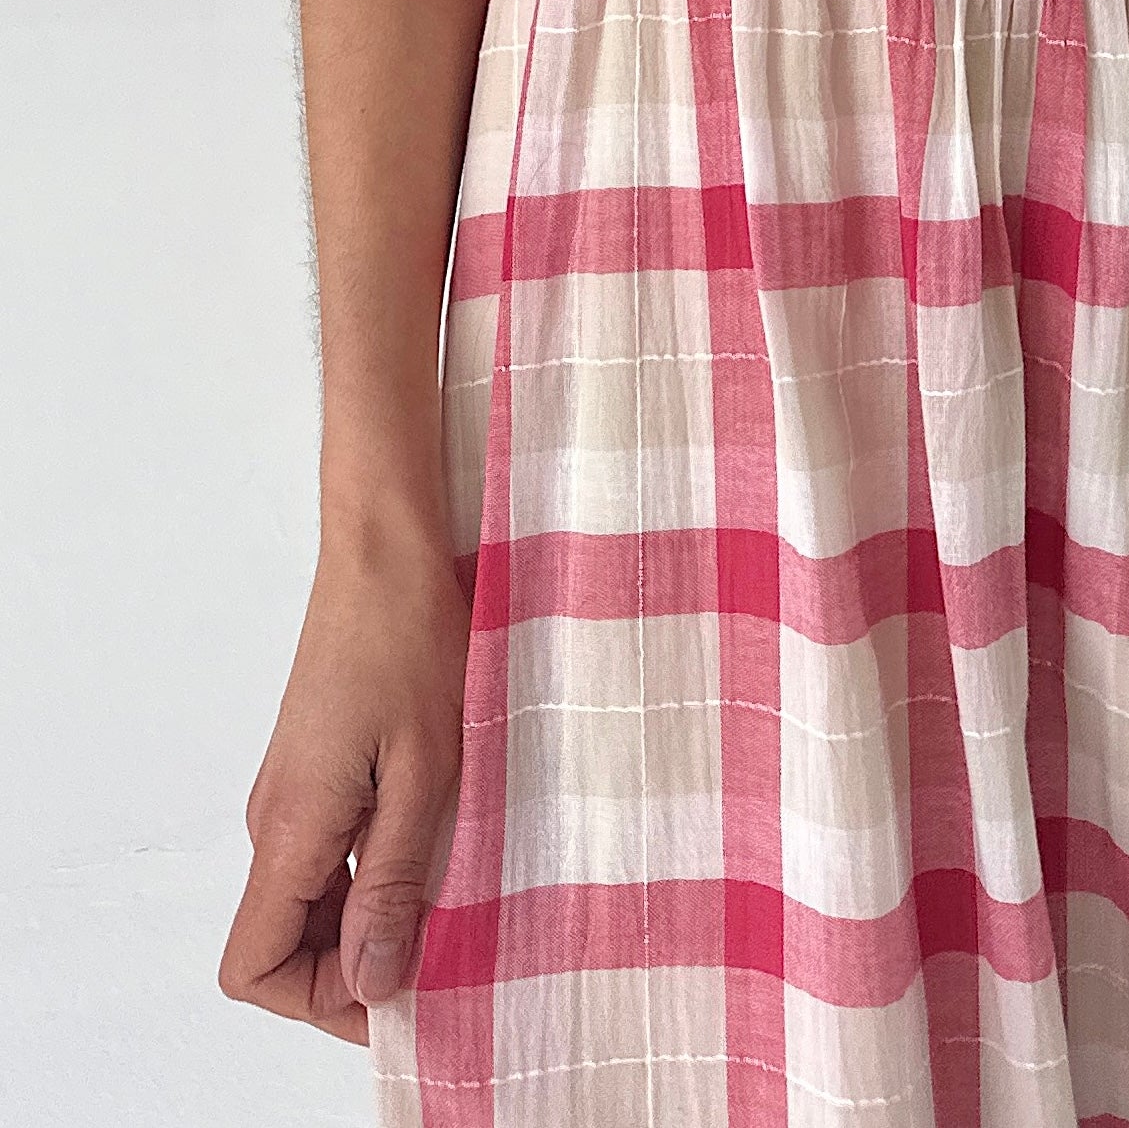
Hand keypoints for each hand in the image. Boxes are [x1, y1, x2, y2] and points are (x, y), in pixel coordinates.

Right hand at [218, 513, 471, 1041]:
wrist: (385, 550)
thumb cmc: (411, 641)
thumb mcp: (424, 771)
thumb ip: (393, 881)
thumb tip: (371, 984)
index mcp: (290, 827)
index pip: (255, 967)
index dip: (323, 1000)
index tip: (404, 992)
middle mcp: (274, 820)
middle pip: (284, 946)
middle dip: (356, 971)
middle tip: (444, 958)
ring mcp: (291, 795)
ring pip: (310, 905)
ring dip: (371, 922)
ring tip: (452, 904)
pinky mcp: (315, 772)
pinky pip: (327, 858)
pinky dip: (373, 877)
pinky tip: (437, 852)